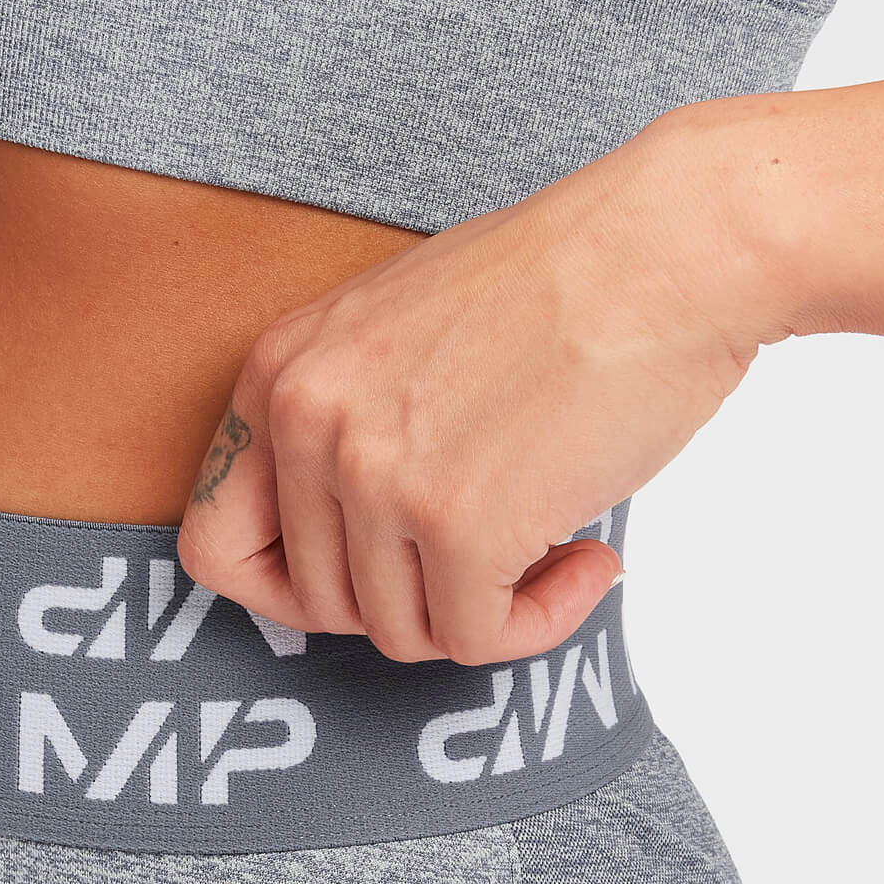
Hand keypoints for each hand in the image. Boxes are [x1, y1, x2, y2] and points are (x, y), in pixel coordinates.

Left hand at [177, 106, 776, 665]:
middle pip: (316, 602)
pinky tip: (586, 563)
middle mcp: (306, 424)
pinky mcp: (458, 524)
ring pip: (398, 631)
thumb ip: (341, 423)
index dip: (281, 589)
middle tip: (475, 564)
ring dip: (478, 613)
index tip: (357, 581)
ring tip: (546, 553)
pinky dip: (539, 623)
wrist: (672, 244)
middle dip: (402, 601)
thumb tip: (338, 537)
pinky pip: (475, 638)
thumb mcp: (392, 330)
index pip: (212, 544)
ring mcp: (375, 476)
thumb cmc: (558, 280)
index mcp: (277, 376)